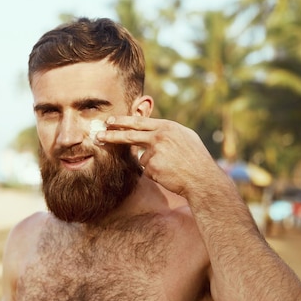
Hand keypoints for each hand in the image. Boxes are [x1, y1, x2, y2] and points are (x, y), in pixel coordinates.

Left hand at [97, 116, 226, 197]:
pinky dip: (155, 174)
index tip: (109, 121)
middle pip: (129, 135)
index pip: (139, 122)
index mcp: (167, 127)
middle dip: (112, 135)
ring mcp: (155, 152)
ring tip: (171, 168)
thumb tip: (151, 131)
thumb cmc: (196, 159)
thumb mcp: (185, 137)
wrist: (203, 178)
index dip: (123, 122)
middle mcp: (159, 136)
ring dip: (153, 165)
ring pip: (143, 159)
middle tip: (98, 135)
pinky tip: (169, 174)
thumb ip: (166, 132)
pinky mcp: (152, 167)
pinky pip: (147, 171)